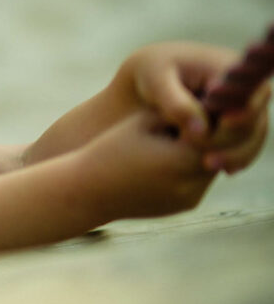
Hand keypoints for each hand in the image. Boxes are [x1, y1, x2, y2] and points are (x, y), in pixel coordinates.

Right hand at [79, 111, 216, 219]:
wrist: (84, 192)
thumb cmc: (109, 149)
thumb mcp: (145, 121)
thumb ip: (181, 111)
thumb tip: (210, 102)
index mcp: (182, 159)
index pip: (216, 129)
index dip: (211, 111)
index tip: (204, 97)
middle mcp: (191, 184)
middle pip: (219, 149)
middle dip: (212, 130)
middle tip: (204, 110)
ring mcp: (189, 198)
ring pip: (211, 164)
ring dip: (204, 148)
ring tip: (188, 129)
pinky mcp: (183, 206)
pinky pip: (198, 179)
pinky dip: (192, 165)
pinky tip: (176, 151)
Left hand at [122, 41, 270, 173]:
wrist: (151, 79)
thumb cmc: (151, 74)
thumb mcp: (157, 81)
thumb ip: (177, 104)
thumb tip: (202, 131)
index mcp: (229, 67)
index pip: (246, 95)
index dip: (240, 115)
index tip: (221, 129)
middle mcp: (246, 85)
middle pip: (254, 119)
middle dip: (235, 142)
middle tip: (208, 161)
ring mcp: (246, 105)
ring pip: (254, 135)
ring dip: (237, 154)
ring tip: (210, 166)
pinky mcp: (239, 122)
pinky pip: (247, 143)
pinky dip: (236, 157)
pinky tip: (224, 170)